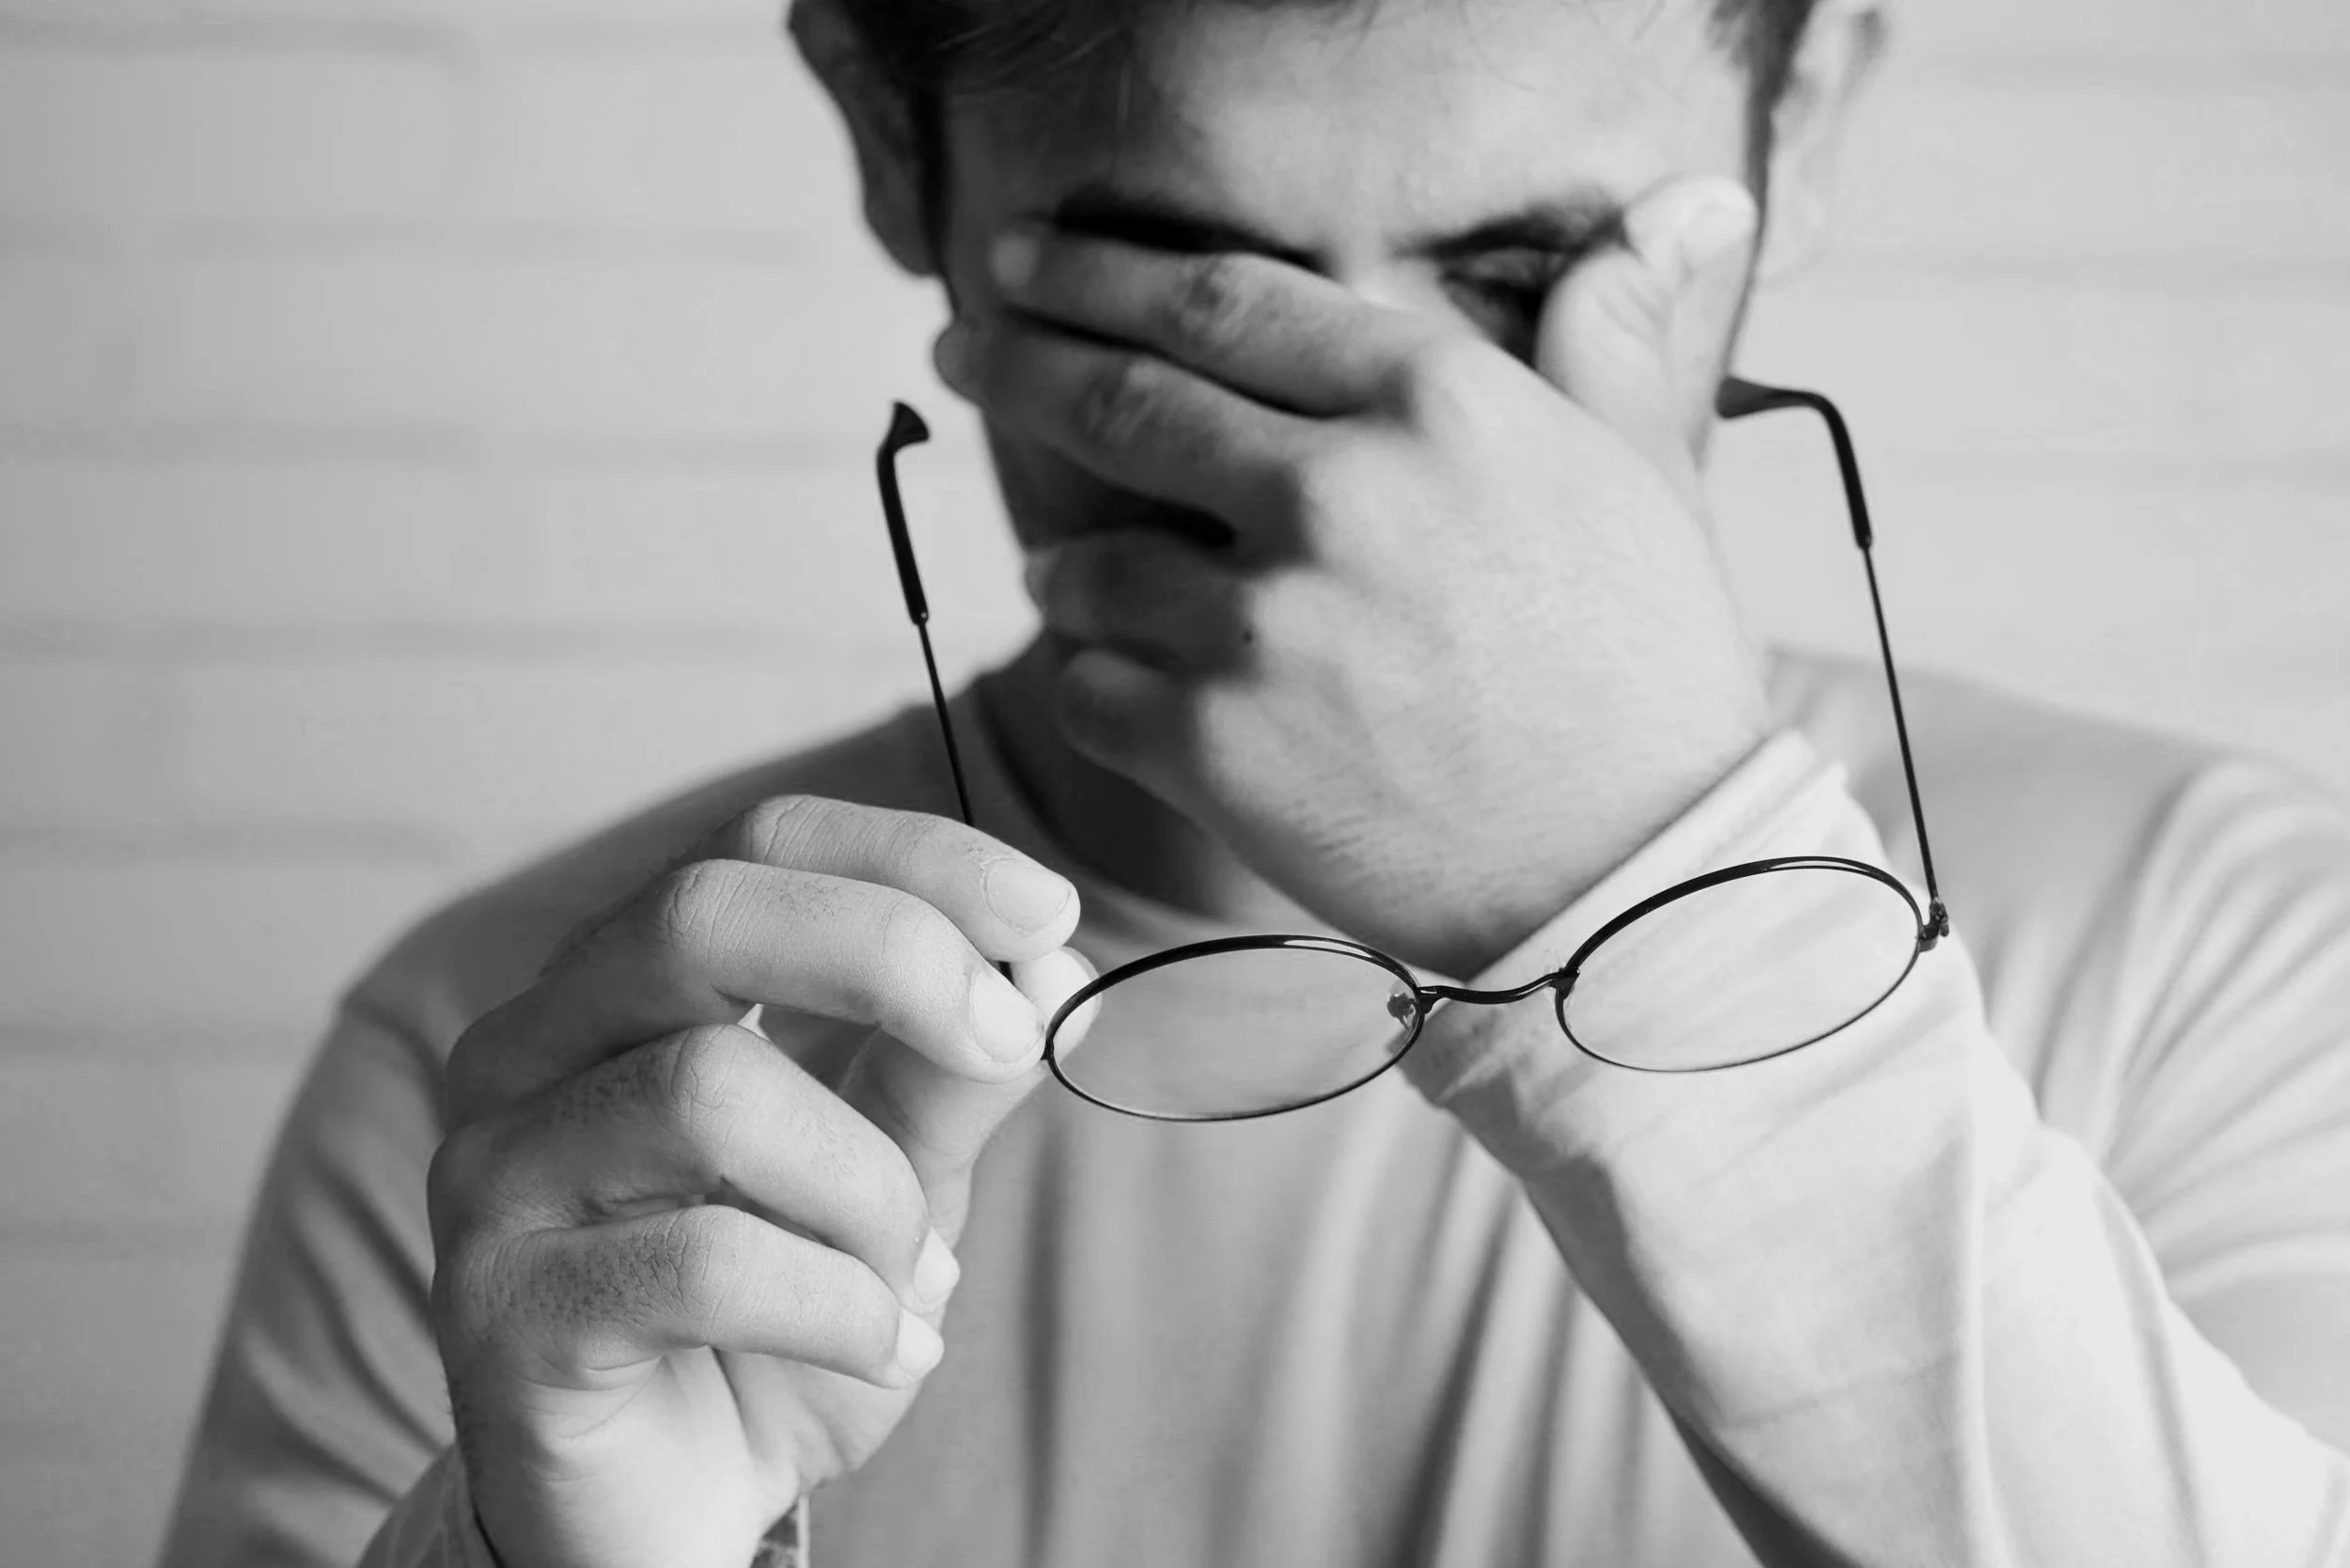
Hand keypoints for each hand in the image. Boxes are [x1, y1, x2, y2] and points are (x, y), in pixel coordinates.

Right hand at [427, 797, 1091, 1567]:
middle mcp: (530, 1050)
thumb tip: (1050, 962)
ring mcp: (495, 1175)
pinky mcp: (498, 1309)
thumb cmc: (770, 1329)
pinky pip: (702, 1262)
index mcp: (623, 987)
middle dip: (894, 956)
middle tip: (1007, 1042)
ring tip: (909, 1277)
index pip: (755, 846)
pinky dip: (838, 1307)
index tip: (1049, 909)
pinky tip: (878, 1350)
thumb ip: (949, 1073)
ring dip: (869, 1191)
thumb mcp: (892, 1181)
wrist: (668, 1516)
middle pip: (702, 913)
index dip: (913, 856)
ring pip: (711, 1091)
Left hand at [939, 177, 1769, 976]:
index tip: (1025, 262)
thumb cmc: (1650, 675)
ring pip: (1085, 565)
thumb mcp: (1650, 475)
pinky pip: (1087, 692)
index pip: (1221, 300)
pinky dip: (1089, 686)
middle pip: (1119, 401)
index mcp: (1435, 402)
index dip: (1098, 272)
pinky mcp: (1215, 750)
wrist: (1638, 882)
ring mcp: (1263, 625)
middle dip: (1016, 365)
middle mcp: (1333, 492)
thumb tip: (1698, 197)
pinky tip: (1117, 690)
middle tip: (961, 348)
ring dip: (1063, 567)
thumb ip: (1616, 331)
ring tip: (1065, 578)